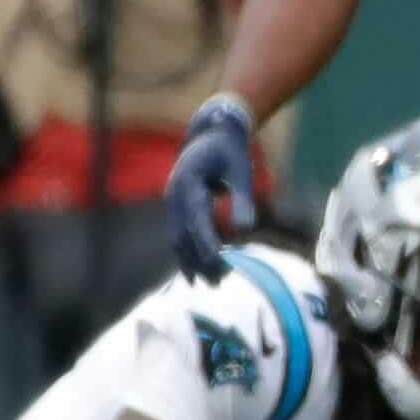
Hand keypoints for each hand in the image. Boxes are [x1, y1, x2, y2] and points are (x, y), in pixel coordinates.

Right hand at [166, 94, 257, 280]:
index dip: (207, 243)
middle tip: (219, 283)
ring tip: (209, 285)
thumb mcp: (242, 170)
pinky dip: (185, 255)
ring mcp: (171, 202)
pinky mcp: (175, 207)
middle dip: (199, 260)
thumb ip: (244, 198)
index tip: (220, 263)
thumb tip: (247, 228)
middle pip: (183, 233)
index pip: (197, 219)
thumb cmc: (231, 151)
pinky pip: (177, 235)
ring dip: (190, 262)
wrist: (210, 134)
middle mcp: (174, 194)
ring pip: (177, 238)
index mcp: (188, 182)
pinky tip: (195, 275)